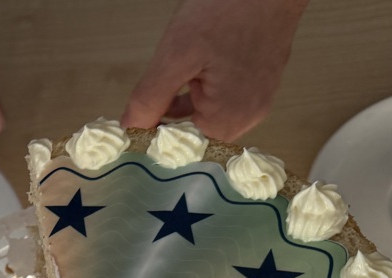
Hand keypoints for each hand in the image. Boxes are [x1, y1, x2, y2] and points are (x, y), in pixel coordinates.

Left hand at [122, 0, 308, 140]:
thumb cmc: (228, 10)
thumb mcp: (175, 55)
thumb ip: (150, 98)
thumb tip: (130, 128)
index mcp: (230, 118)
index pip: (184, 149)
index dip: (158, 140)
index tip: (137, 129)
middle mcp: (250, 115)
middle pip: (197, 132)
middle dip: (172, 118)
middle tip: (156, 94)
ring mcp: (259, 97)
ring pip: (209, 113)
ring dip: (186, 100)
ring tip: (177, 74)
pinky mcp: (261, 79)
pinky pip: (225, 97)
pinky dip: (203, 88)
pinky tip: (193, 71)